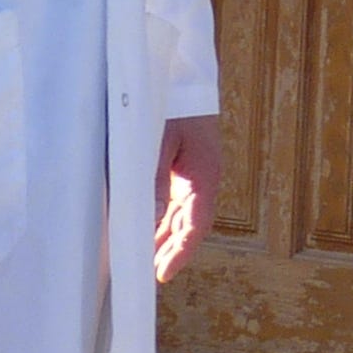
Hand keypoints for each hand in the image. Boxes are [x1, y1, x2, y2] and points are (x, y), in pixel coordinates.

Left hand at [154, 113, 221, 283]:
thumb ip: (154, 183)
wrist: (183, 76)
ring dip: (166, 239)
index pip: (195, 226)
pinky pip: (174, 202)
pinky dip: (162, 220)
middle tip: (149, 277)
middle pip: (189, 226)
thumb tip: (150, 222)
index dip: (180, 253)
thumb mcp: (159, 143)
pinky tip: (149, 231)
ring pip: (181, 217)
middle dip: (171, 252)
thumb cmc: (172, 104)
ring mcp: (195, 176)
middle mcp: (203, 181)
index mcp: (204, 176)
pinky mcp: (184, 169)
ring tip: (147, 262)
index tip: (163, 275)